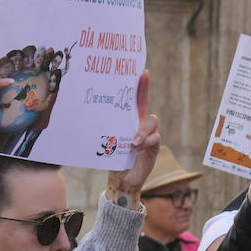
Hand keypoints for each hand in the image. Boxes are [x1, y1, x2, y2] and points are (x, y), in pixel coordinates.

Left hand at [106, 70, 160, 206]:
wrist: (122, 178)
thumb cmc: (112, 159)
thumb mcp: (108, 144)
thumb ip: (107, 134)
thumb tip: (95, 121)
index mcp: (128, 121)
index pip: (135, 100)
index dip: (140, 86)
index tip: (142, 72)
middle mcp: (140, 125)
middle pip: (145, 104)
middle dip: (144, 89)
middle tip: (143, 77)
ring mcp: (148, 135)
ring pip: (152, 121)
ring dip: (142, 130)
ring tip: (133, 142)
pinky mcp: (154, 147)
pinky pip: (155, 138)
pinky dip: (146, 142)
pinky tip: (137, 148)